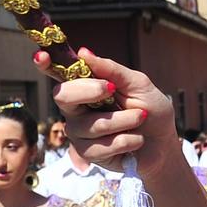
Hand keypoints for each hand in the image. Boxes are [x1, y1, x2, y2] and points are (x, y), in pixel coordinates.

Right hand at [36, 49, 178, 181]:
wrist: (164, 144)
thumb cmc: (151, 111)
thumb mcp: (138, 85)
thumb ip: (113, 71)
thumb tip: (84, 53)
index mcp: (86, 88)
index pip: (60, 75)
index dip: (46, 65)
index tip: (42, 56)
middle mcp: (76, 109)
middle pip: (63, 96)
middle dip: (90, 91)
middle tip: (113, 89)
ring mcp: (79, 132)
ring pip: (90, 124)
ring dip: (123, 120)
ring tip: (140, 118)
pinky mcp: (87, 154)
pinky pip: (99, 147)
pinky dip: (126, 141)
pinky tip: (136, 140)